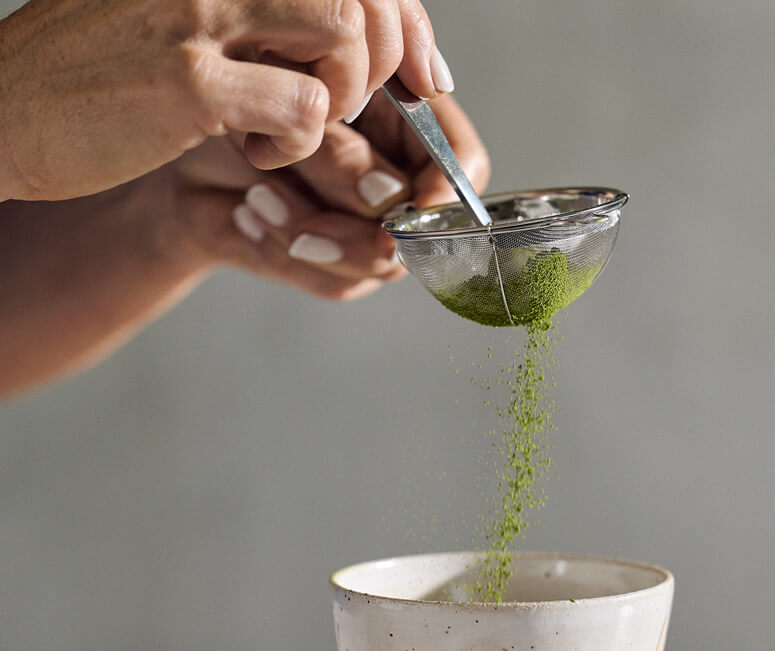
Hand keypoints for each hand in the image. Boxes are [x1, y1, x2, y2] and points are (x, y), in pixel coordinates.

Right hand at [0, 0, 452, 201]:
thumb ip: (268, 15)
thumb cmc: (107, 74)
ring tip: (294, 127)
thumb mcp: (192, 18)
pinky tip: (254, 154)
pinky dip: (298, 141)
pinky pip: (305, 105)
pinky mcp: (189, 78)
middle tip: (347, 109)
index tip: (424, 74)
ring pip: (344, 31)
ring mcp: (201, 9)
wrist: (11, 110)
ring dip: (343, 95)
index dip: (406, 19)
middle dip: (385, 64)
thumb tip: (369, 35)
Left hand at [161, 90, 489, 300]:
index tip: (411, 207)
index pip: (462, 163)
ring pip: (380, 261)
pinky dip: (288, 249)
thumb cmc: (232, 105)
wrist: (172, 152)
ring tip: (259, 193)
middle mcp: (398, 178)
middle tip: (288, 180)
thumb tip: (386, 196)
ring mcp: (370, 230)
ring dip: (315, 231)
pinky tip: (251, 213)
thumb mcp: (283, 109)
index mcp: (404, 119)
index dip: (447, 191)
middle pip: (424, 225)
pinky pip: (335, 281)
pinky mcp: (336, 268)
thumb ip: (343, 150)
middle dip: (354, 209)